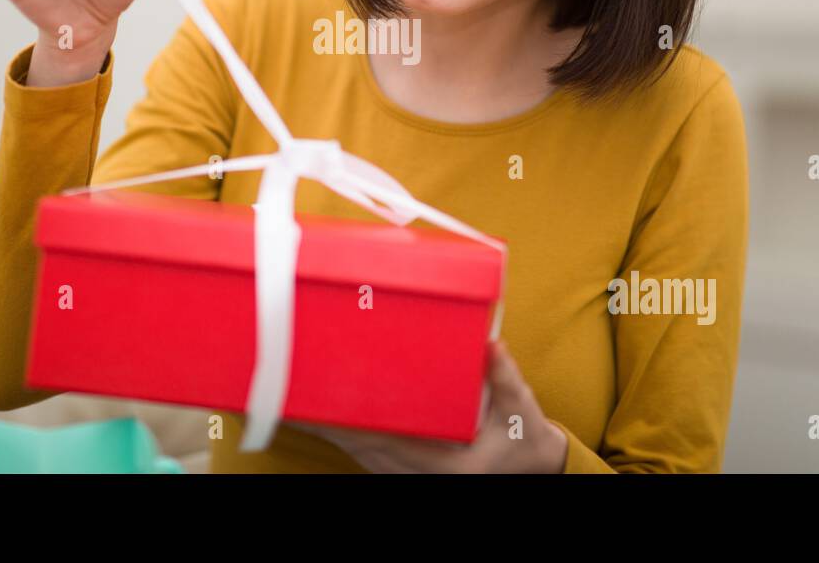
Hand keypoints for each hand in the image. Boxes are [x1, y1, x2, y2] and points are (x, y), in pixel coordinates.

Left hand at [289, 340, 567, 472]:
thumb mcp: (520, 411)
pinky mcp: (399, 466)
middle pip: (355, 442)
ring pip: (352, 446)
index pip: (381, 439)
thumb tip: (492, 346)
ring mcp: (403, 472)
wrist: (529, 469)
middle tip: (289, 376)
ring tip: (292, 383)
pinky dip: (339, 426)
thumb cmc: (522, 441)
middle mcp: (414, 473)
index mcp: (441, 465)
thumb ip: (504, 379)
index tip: (317, 398)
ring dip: (325, 419)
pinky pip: (360, 447)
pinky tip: (319, 405)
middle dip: (322, 413)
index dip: (345, 420)